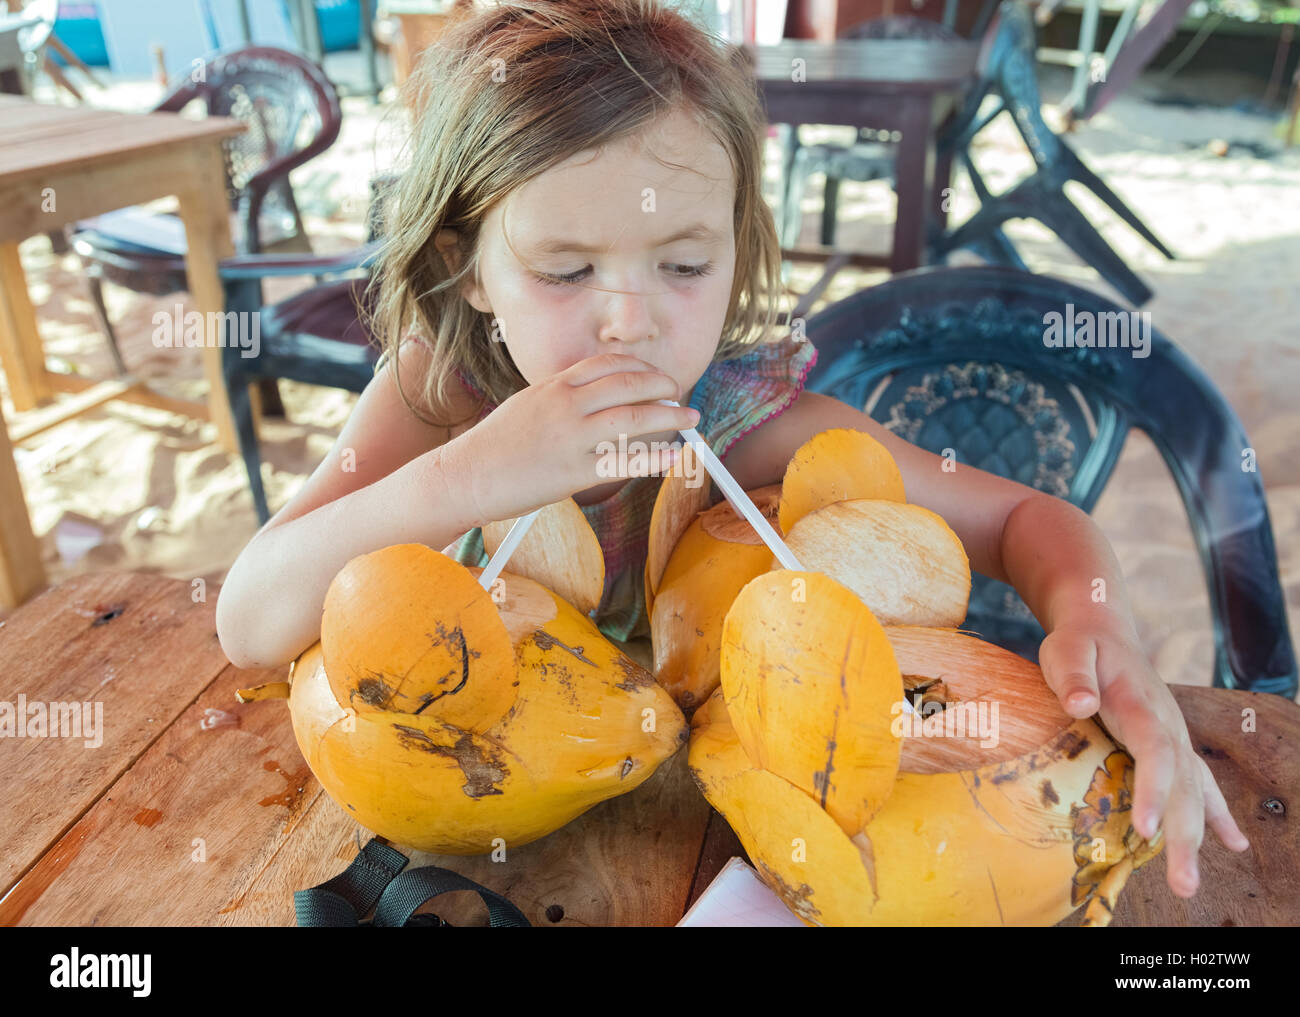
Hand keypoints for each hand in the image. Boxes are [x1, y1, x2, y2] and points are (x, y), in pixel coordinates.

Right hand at [451, 353, 698, 523]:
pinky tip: (675, 458)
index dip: (641, 368)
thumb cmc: (496, 445)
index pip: (609, 365)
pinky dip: (656, 459)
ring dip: (670, 417)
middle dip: (662, 387)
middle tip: (681, 395)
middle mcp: (566, 405)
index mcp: (555, 385)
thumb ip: (562, 397)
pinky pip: (625, 462)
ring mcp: (572, 438)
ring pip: (634, 418)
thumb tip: (596, 397)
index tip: (657, 376)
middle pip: (629, 385)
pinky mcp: (575, 472)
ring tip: (691, 419)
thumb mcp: (528, 405)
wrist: (466, 476)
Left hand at [1038, 615, 1250, 899]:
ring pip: (1193, 791)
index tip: (1144, 827)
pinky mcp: (1170, 744)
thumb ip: (1072, 675)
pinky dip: (1215, 814)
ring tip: (1189, 882)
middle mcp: (1168, 725)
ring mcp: (1174, 736)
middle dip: (1183, 835)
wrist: (1102, 627)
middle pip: (1182, 785)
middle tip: (1181, 882)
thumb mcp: (1066, 650)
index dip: (1153, 790)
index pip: (1155, 752)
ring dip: (1195, 837)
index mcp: (1143, 705)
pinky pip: (1198, 783)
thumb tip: (1080, 703)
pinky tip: (1233, 844)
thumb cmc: (1079, 643)